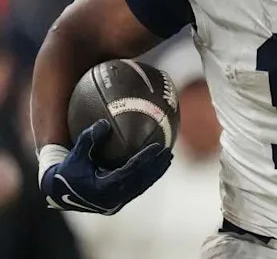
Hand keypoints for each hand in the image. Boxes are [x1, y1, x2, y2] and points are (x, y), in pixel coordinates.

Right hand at [39, 119, 171, 214]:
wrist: (58, 192)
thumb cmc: (67, 170)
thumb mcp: (75, 154)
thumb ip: (88, 139)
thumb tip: (104, 123)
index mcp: (103, 188)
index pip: (130, 171)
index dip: (145, 159)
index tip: (158, 146)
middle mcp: (112, 198)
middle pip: (141, 180)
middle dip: (156, 166)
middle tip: (169, 151)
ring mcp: (116, 202)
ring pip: (141, 186)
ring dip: (156, 172)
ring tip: (168, 157)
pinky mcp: (117, 202)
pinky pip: (137, 188)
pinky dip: (148, 176)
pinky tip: (157, 165)